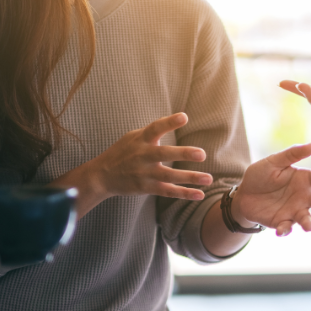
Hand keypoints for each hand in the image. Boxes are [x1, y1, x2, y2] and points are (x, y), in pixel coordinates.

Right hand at [86, 112, 212, 201]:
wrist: (102, 176)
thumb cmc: (122, 152)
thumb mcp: (133, 137)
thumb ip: (152, 132)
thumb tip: (174, 120)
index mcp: (140, 139)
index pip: (155, 128)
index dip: (169, 122)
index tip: (184, 117)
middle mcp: (142, 156)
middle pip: (163, 154)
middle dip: (182, 153)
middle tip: (202, 154)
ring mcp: (144, 173)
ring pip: (169, 176)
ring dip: (190, 177)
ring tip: (209, 178)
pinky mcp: (146, 187)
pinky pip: (168, 191)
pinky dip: (184, 193)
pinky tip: (200, 194)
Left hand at [232, 143, 310, 236]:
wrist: (243, 195)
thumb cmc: (260, 175)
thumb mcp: (273, 162)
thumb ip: (292, 154)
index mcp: (305, 179)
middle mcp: (304, 196)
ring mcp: (295, 211)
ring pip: (308, 219)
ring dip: (309, 223)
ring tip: (309, 227)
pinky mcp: (283, 222)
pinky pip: (287, 227)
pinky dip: (285, 230)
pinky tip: (280, 231)